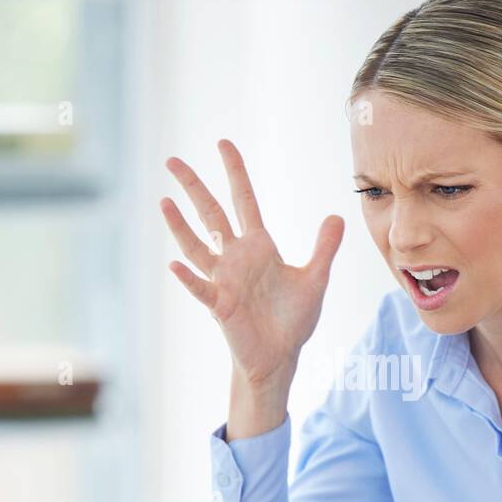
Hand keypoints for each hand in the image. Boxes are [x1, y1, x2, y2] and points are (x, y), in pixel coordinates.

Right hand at [161, 139, 344, 393]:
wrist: (280, 357)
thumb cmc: (293, 320)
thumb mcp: (315, 279)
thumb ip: (324, 248)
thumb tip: (337, 216)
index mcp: (259, 247)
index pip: (244, 201)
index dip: (235, 172)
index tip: (223, 143)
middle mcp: (236, 258)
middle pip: (211, 214)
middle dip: (193, 187)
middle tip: (172, 160)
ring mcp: (224, 281)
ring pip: (197, 246)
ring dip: (180, 226)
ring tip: (164, 202)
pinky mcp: (220, 306)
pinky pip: (201, 288)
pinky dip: (188, 278)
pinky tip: (175, 265)